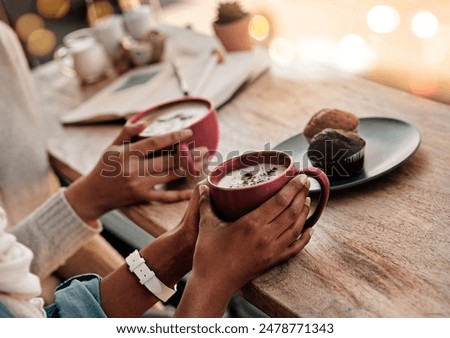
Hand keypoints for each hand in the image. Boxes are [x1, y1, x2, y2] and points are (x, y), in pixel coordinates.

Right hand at [65, 122, 205, 223]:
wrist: (93, 195)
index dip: (174, 137)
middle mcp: (134, 171)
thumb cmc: (103, 167)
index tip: (189, 133)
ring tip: (204, 161)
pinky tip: (196, 189)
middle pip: (168, 160)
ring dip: (190, 169)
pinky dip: (182, 194)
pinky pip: (166, 197)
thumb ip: (127, 133)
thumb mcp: (111, 147)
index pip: (155, 143)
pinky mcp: (143, 199)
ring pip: (171, 176)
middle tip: (206, 149)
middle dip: (190, 154)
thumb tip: (147, 122)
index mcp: (127, 155)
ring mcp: (140, 186)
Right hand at [175, 175, 313, 316]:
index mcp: (251, 224)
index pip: (280, 201)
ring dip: (304, 213)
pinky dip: (304, 238)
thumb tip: (203, 187)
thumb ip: (206, 204)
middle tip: (306, 183)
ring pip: (296, 228)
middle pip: (292, 212)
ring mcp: (271, 250)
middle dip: (301, 195)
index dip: (293, 188)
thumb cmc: (208, 255)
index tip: (300, 176)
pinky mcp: (272, 262)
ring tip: (306, 200)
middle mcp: (266, 236)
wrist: (213, 284)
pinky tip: (309, 230)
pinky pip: (295, 248)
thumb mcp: (206, 225)